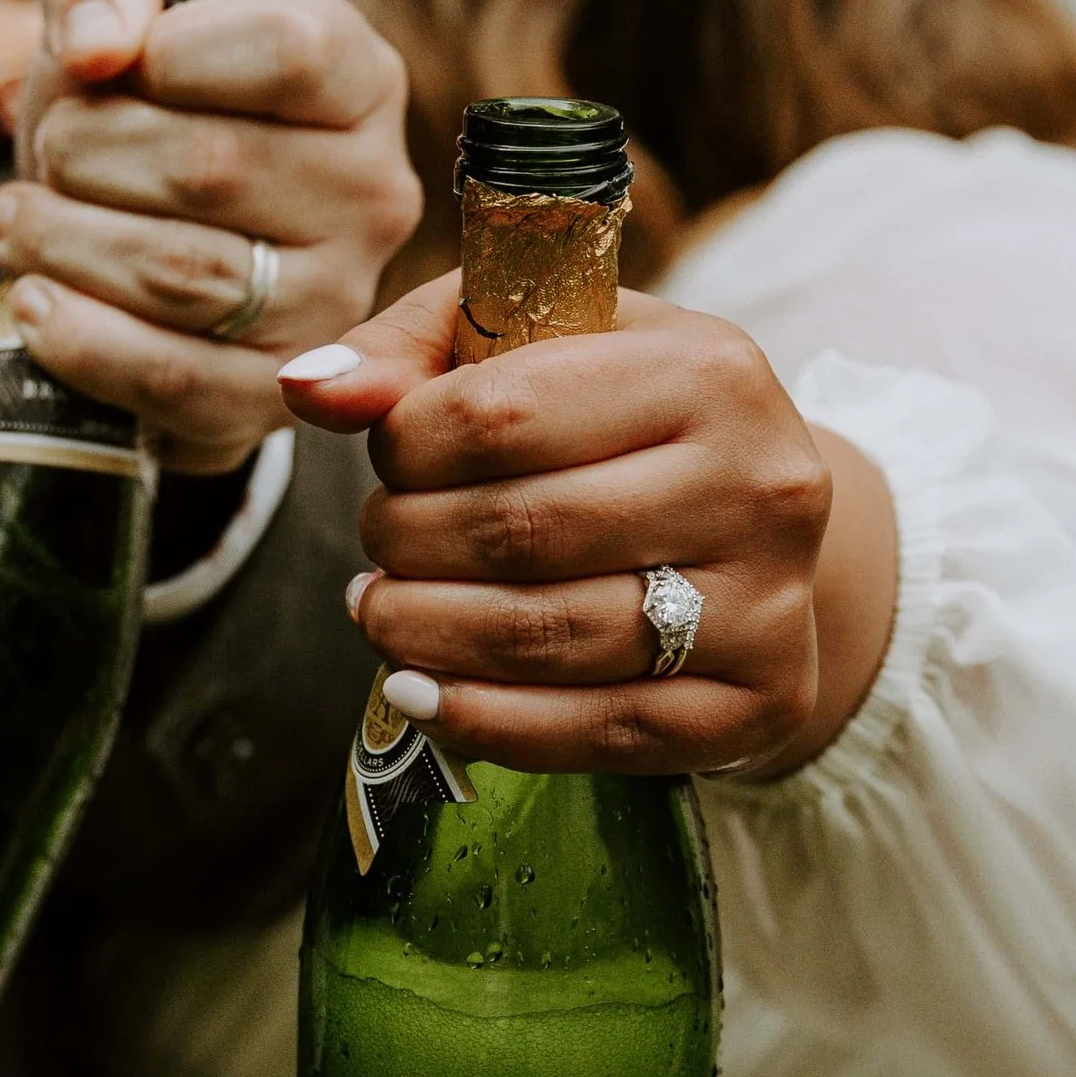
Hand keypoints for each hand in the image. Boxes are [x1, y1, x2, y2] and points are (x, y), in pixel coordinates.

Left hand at [0, 0, 421, 476]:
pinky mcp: (274, 393)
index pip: (293, 50)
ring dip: (63, 242)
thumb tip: (98, 47)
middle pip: (214, 167)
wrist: (139, 240)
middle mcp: (374, 191)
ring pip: (183, 276)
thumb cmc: (138, 107)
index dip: (175, 52)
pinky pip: (175, 377)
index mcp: (361, 78)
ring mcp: (335, 301)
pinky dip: (82, 339)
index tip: (110, 66)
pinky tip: (34, 300)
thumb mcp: (115, 12)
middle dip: (88, 151)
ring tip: (13, 221)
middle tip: (47, 153)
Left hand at [278, 273, 896, 775]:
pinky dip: (480, 719)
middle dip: (407, 544)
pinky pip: (593, 730)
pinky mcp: (757, 702)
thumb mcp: (532, 345)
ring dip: (425, 633)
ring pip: (546, 636)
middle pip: (519, 531)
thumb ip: (410, 352)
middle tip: (377, 546)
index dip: (405, 448)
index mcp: (707, 368)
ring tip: (383, 612)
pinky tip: (421, 691)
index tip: (388, 460)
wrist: (757, 523)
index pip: (500, 414)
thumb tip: (307, 389)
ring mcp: (768, 603)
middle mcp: (760, 483)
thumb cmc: (618, 418)